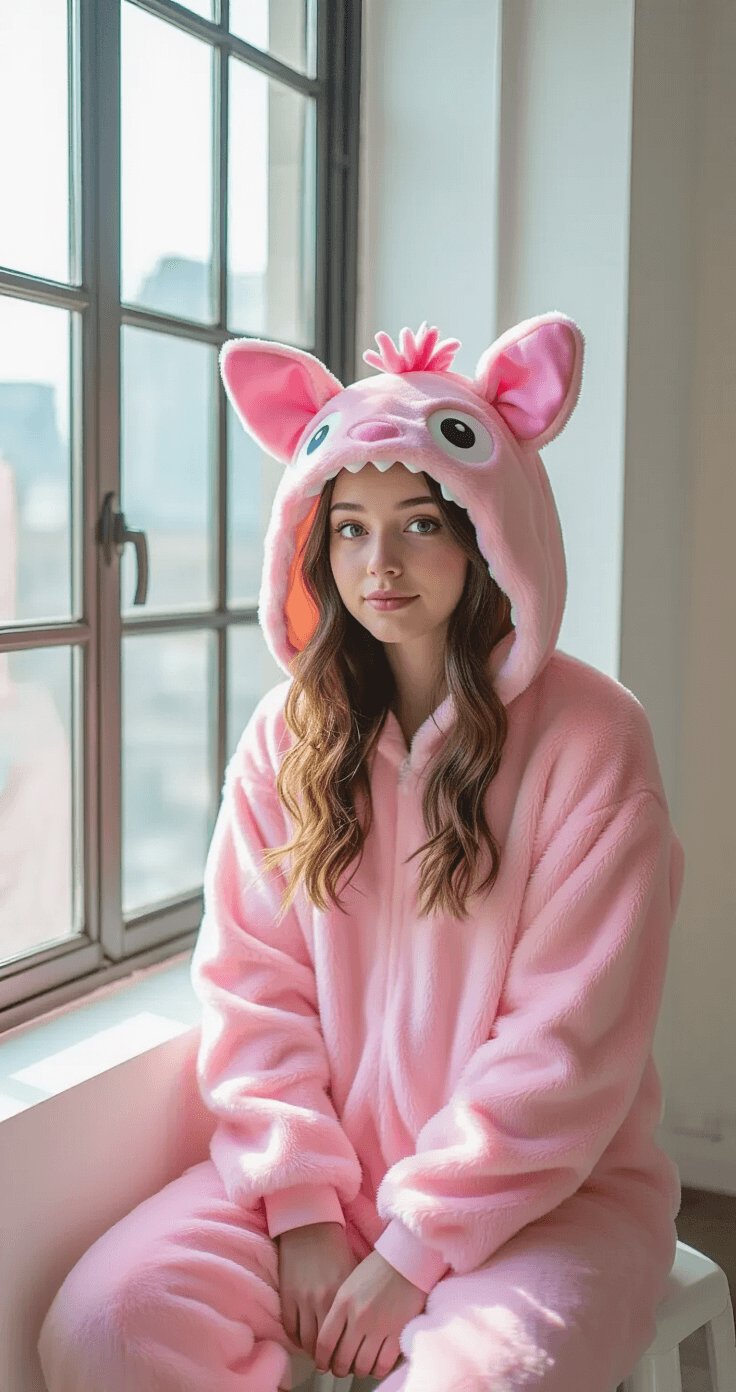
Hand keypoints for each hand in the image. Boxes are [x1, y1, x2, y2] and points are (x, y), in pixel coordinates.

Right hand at [278, 1221, 358, 1363]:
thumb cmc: (335, 1249)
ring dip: (312, 1353)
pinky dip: (296, 1339)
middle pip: (324, 1346)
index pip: (344, 1339)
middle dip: (329, 1360)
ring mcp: (302, 1299)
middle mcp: (322, 1300)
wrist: (310, 1226)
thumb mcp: (352, 1274)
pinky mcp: (287, 1296)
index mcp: (342, 1295)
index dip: (346, 1355)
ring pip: (306, 1342)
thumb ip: (354, 1302)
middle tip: (333, 1365)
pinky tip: (303, 1340)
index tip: (348, 1361)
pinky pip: (290, 1329)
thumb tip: (360, 1330)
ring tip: (318, 1355)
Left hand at [314, 1248, 426, 1380]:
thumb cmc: (377, 1269)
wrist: (407, 1259)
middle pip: (342, 1359)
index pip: (324, 1342)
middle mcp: (358, 1317)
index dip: (322, 1360)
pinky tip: (376, 1365)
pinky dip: (377, 1370)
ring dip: (358, 1371)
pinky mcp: (398, 1332)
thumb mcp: (349, 1284)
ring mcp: (379, 1326)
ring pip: (362, 1366)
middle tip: (341, 1369)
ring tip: (359, 1367)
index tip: (323, 1365)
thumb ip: (339, 1310)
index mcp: (343, 1302)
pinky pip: (383, 1364)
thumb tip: (331, 1338)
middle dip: (339, 1369)